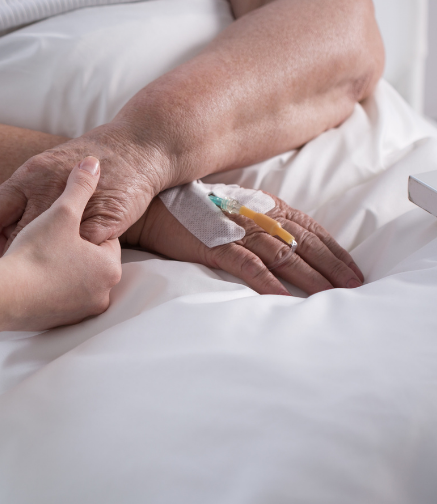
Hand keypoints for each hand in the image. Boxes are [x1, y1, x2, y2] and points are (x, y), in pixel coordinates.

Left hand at [0, 132, 167, 262]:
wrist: (138, 148)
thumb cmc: (90, 162)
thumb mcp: (47, 169)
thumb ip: (23, 197)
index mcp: (30, 175)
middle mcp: (48, 188)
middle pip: (17, 234)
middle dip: (8, 256)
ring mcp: (76, 207)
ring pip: (47, 246)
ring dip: (37, 264)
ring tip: (29, 279)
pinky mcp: (103, 223)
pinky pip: (80, 251)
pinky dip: (70, 264)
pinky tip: (64, 275)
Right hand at [1, 155, 122, 329]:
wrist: (3, 297)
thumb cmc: (38, 253)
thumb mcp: (62, 212)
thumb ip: (80, 186)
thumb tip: (92, 163)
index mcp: (109, 267)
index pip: (103, 240)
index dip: (80, 227)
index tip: (62, 223)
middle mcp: (102, 294)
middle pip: (86, 262)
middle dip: (68, 249)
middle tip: (46, 238)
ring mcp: (80, 312)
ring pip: (70, 281)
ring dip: (56, 268)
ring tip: (34, 255)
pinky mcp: (57, 323)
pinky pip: (55, 299)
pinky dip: (45, 287)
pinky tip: (27, 275)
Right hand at [122, 192, 364, 295]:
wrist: (149, 205)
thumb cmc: (188, 208)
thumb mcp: (231, 207)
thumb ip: (257, 220)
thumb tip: (281, 240)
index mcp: (262, 205)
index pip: (309, 228)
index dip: (334, 250)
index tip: (353, 270)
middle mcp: (255, 215)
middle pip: (304, 242)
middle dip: (332, 266)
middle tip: (355, 287)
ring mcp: (236, 230)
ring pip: (283, 255)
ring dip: (309, 277)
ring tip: (330, 296)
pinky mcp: (214, 246)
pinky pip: (247, 266)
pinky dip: (268, 282)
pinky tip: (283, 298)